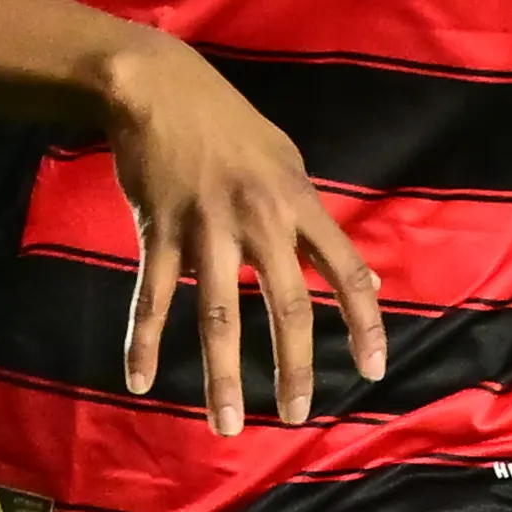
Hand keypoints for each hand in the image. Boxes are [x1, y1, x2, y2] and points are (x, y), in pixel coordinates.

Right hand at [102, 32, 387, 435]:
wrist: (158, 87)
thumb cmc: (228, 124)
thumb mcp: (287, 161)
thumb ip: (314, 220)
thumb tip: (359, 275)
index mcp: (297, 203)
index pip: (344, 270)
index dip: (364, 322)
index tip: (373, 370)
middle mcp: (259, 220)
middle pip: (286, 305)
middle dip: (295, 366)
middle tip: (298, 416)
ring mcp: (206, 227)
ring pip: (217, 315)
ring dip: (222, 376)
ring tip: (228, 424)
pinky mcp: (159, 230)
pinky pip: (151, 296)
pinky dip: (142, 341)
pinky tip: (138, 381)